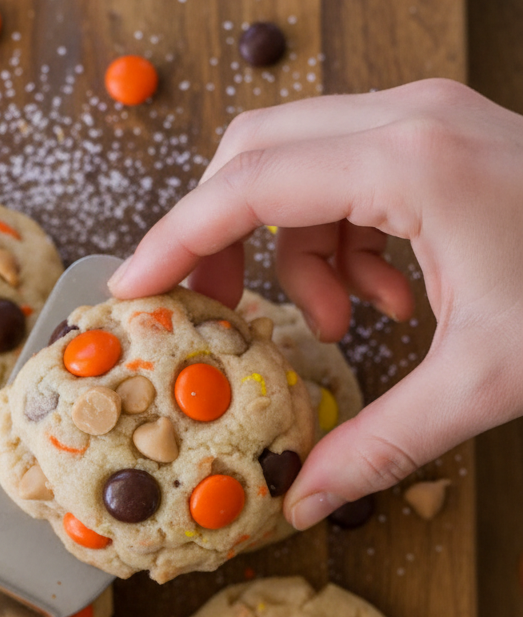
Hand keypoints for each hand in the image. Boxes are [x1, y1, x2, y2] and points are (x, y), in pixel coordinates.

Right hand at [109, 79, 522, 526]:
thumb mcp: (485, 381)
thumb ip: (380, 442)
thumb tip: (302, 502)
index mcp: (411, 161)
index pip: (246, 187)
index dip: (174, 241)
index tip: (130, 290)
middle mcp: (412, 115)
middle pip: (257, 153)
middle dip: (221, 236)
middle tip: (219, 313)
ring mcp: (431, 114)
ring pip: (302, 163)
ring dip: (295, 248)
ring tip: (340, 323)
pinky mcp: (446, 133)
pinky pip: (352, 174)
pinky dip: (345, 238)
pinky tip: (392, 298)